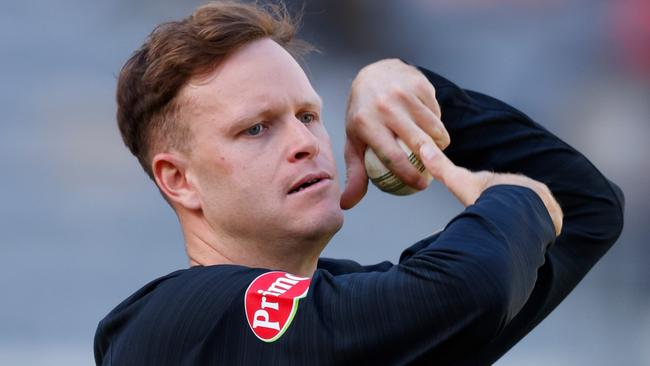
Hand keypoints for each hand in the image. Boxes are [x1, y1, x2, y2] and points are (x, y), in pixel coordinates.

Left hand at [340, 59, 449, 208]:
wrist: (373, 74)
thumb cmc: (363, 115)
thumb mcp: (355, 142)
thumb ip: (355, 174)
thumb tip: (347, 204)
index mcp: (365, 123)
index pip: (392, 157)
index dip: (410, 176)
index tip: (421, 185)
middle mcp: (383, 106)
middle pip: (418, 144)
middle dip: (433, 163)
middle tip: (435, 171)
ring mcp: (402, 92)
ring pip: (433, 128)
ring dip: (439, 143)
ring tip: (433, 149)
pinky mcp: (419, 83)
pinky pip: (437, 113)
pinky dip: (438, 123)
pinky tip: (430, 127)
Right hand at [419, 142, 563, 236]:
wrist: (512, 207)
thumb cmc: (484, 194)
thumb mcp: (458, 181)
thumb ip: (441, 167)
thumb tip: (422, 148)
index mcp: (509, 182)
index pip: (502, 191)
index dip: (494, 202)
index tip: (488, 211)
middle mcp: (529, 189)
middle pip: (519, 203)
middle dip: (512, 213)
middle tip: (500, 226)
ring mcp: (544, 203)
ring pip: (535, 216)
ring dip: (527, 225)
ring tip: (514, 237)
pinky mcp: (553, 218)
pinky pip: (548, 226)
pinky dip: (540, 233)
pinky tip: (529, 241)